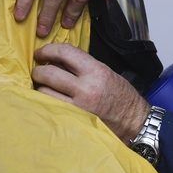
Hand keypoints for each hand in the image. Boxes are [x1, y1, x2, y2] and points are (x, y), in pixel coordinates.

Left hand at [33, 43, 149, 141]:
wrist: (134, 122)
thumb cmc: (121, 97)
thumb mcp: (105, 72)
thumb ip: (82, 65)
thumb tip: (56, 59)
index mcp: (96, 71)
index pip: (65, 52)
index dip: (48, 50)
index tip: (41, 53)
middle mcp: (86, 88)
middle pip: (49, 73)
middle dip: (38, 70)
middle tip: (38, 71)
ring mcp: (77, 107)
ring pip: (44, 92)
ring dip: (40, 88)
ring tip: (44, 87)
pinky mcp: (72, 121)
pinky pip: (49, 108)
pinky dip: (44, 102)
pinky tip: (47, 100)